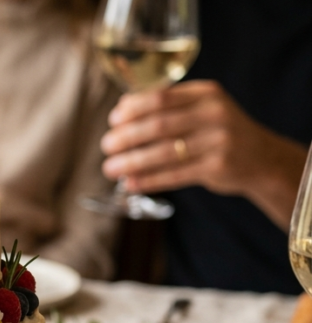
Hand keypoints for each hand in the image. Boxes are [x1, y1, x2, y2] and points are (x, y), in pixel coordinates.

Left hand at [100, 80, 306, 226]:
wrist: (261, 158)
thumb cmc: (218, 132)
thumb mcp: (201, 109)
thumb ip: (168, 108)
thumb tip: (120, 115)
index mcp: (206, 93)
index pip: (160, 97)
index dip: (131, 109)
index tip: (113, 120)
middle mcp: (214, 113)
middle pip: (158, 125)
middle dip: (126, 137)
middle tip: (106, 146)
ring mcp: (219, 140)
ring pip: (164, 152)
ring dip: (131, 162)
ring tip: (109, 168)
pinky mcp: (219, 166)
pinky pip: (175, 174)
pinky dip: (148, 180)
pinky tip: (130, 184)